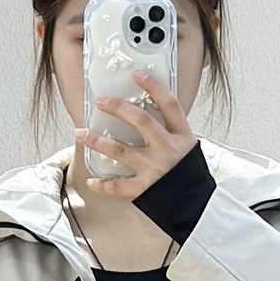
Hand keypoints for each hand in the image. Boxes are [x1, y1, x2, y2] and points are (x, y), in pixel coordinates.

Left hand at [75, 68, 196, 197]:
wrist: (198, 205)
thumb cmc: (190, 175)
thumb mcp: (188, 148)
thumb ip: (170, 132)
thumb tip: (150, 112)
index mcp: (181, 136)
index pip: (168, 104)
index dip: (153, 87)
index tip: (137, 74)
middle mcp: (167, 149)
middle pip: (141, 121)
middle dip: (118, 108)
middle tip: (101, 102)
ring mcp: (155, 169)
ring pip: (121, 150)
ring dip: (98, 141)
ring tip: (81, 133)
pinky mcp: (146, 189)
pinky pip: (120, 186)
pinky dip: (104, 186)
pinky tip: (91, 181)